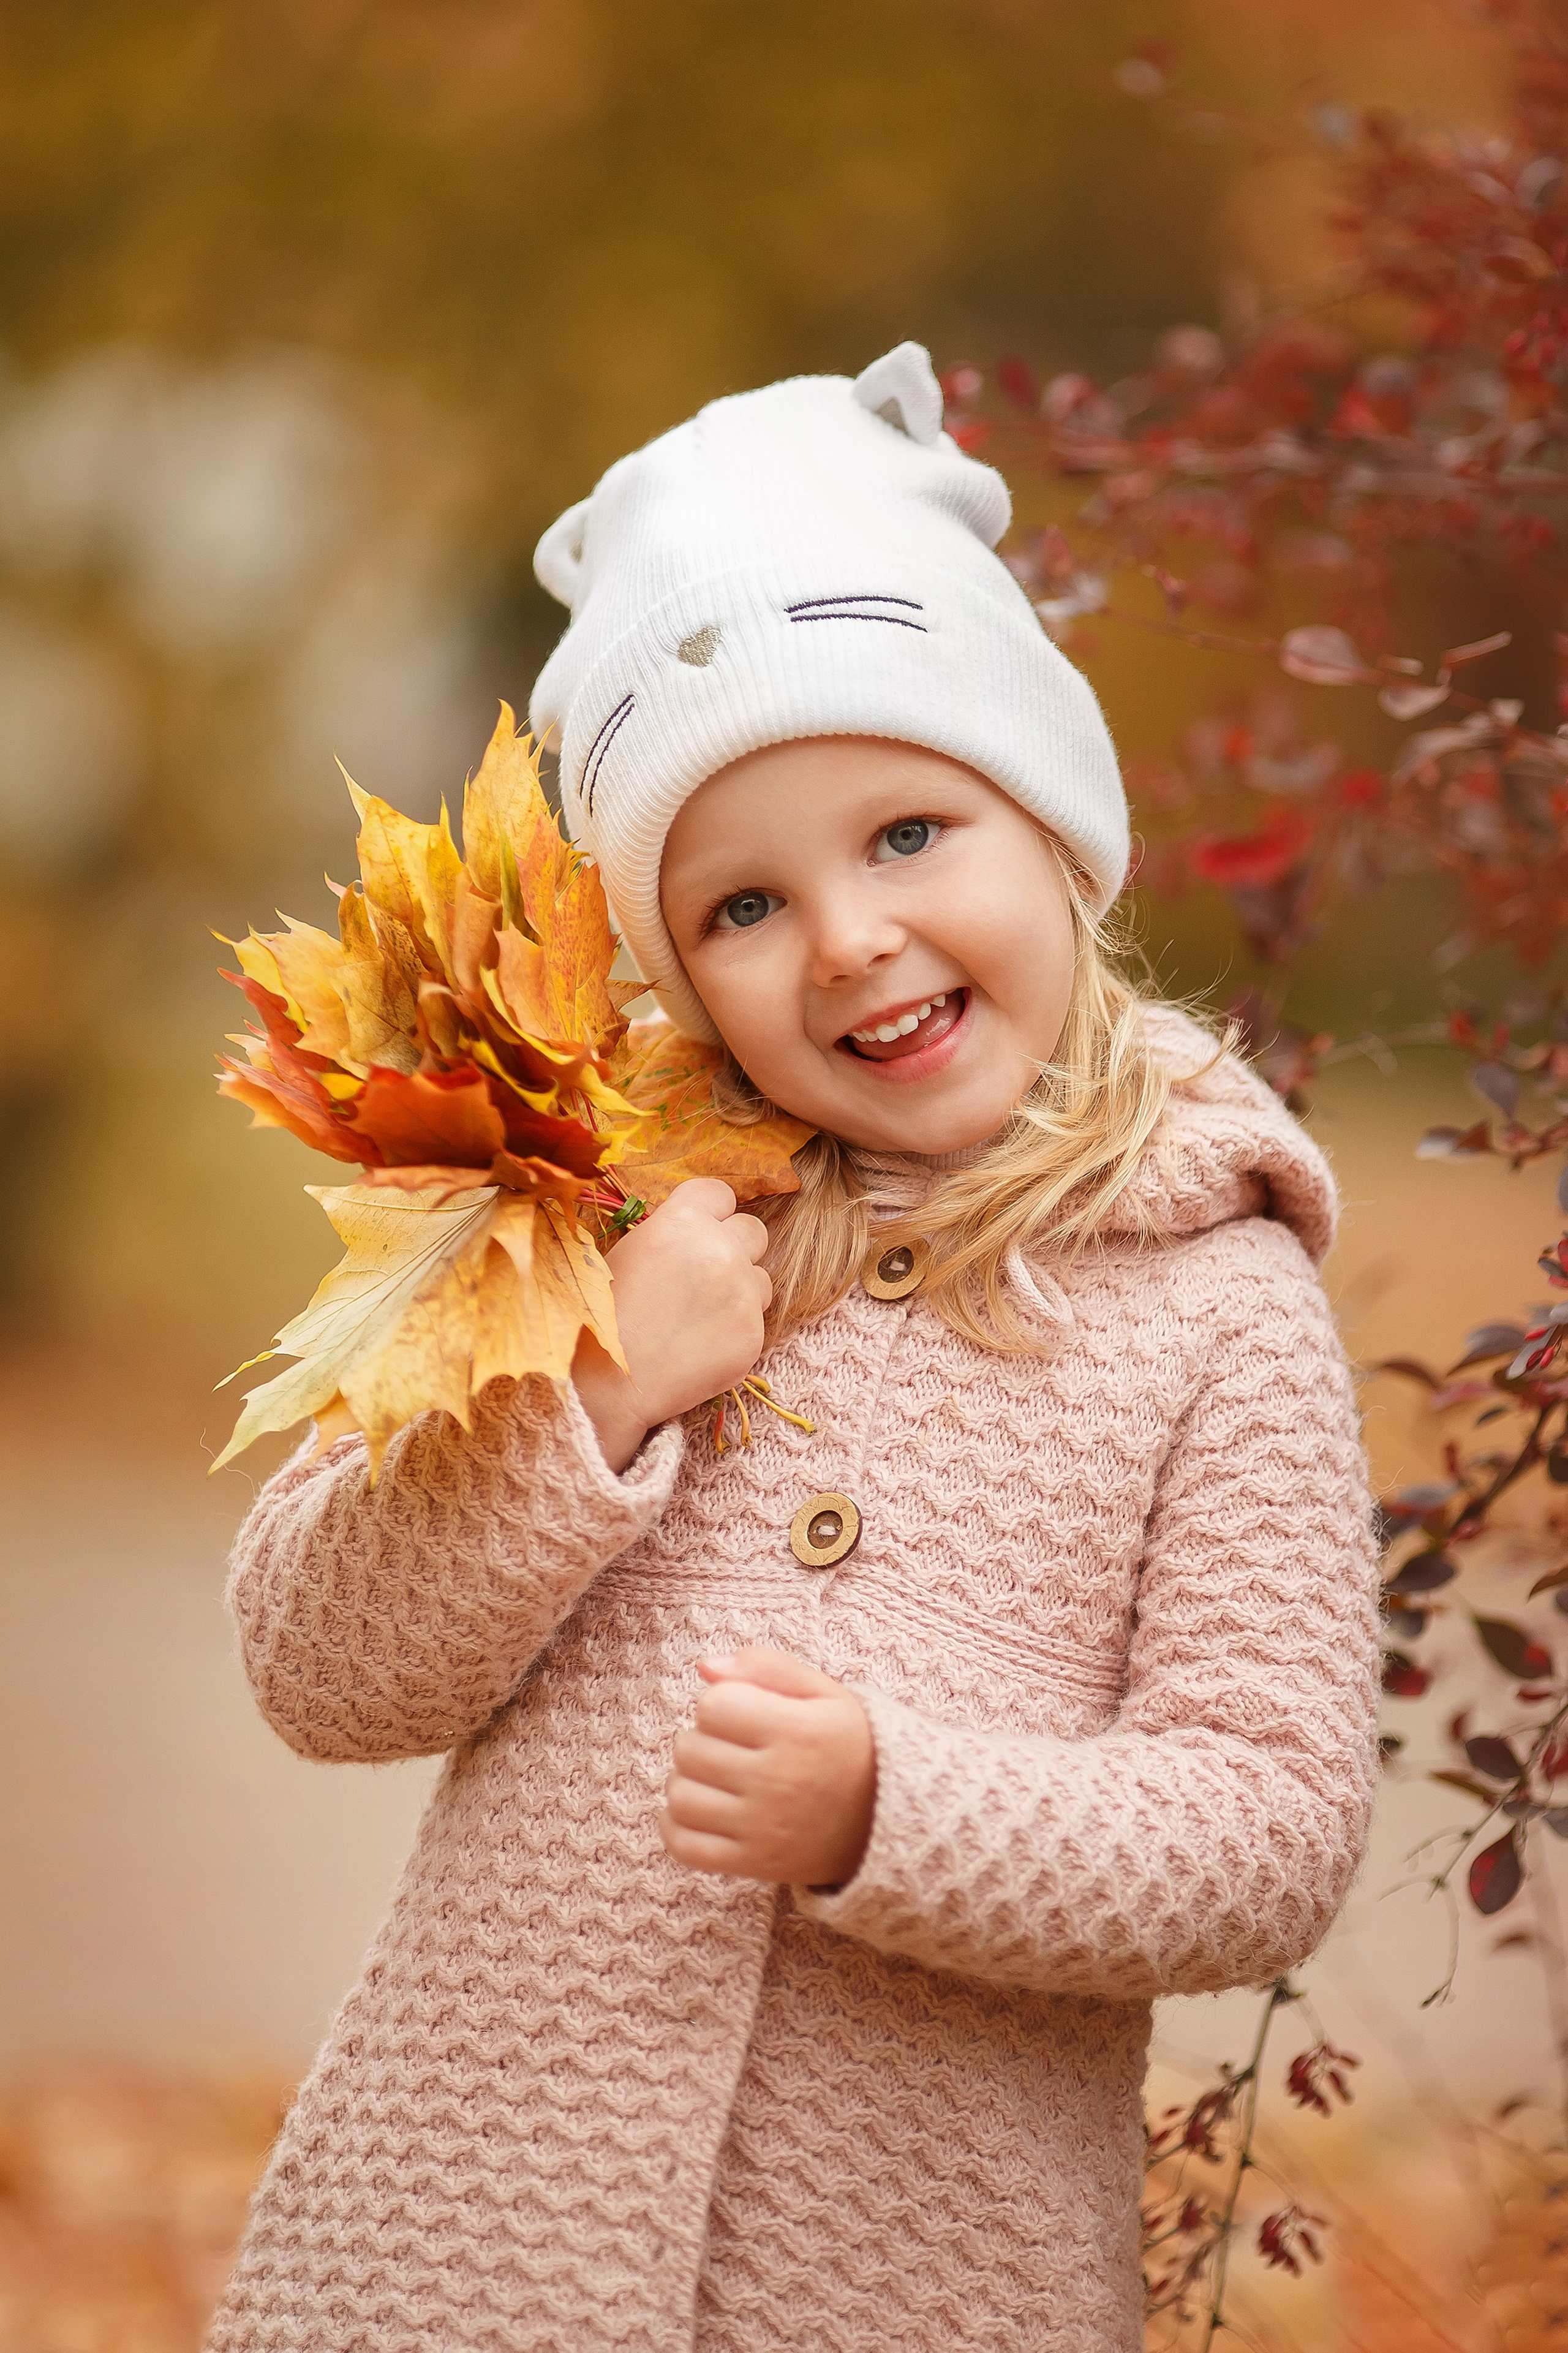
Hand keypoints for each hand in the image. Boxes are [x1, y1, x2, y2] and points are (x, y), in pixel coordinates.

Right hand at [572, 1178, 770, 1471]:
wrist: (610, 1381)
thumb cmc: (605, 1316)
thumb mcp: (629, 1252)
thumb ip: (672, 1233)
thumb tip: (699, 1227)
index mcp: (683, 1220)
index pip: (721, 1192)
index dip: (712, 1211)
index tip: (702, 1229)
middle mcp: (721, 1249)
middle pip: (753, 1230)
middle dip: (734, 1247)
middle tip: (704, 1275)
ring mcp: (743, 1293)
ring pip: (761, 1277)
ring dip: (741, 1290)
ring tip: (698, 1315)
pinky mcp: (754, 1334)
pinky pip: (757, 1320)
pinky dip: (736, 1329)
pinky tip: (700, 1344)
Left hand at [660, 1648, 875, 1886]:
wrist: (885, 1820)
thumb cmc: (849, 1745)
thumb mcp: (824, 1693)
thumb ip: (767, 1667)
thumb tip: (704, 1667)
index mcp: (797, 1732)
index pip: (713, 1705)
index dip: (723, 1701)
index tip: (747, 1712)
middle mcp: (778, 1782)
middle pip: (689, 1748)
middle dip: (704, 1738)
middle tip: (735, 1746)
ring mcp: (763, 1828)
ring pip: (680, 1796)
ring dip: (689, 1780)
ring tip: (719, 1777)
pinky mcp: (753, 1863)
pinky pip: (683, 1846)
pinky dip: (677, 1826)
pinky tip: (703, 1809)